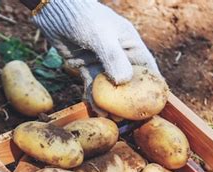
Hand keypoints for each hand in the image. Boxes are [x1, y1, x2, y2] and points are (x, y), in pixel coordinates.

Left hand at [32, 0, 159, 111]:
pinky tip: (95, 108)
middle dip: (128, 100)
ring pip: (108, 86)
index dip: (152, 85)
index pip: (147, 67)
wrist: (56, 12)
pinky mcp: (85, 66)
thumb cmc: (84, 18)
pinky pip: (92, 84)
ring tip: (111, 118)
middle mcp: (118, 54)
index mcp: (129, 43)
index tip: (156, 103)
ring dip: (109, 102)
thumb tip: (124, 82)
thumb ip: (113, 58)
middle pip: (127, 81)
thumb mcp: (101, 37)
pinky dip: (93, 96)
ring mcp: (101, 61)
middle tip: (130, 117)